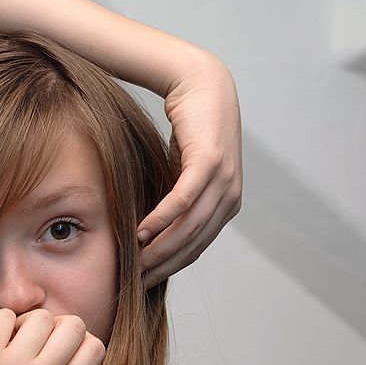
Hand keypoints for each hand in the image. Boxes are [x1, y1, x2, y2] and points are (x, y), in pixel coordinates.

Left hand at [0, 309, 104, 364]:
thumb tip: (80, 350)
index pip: (95, 348)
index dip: (80, 340)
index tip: (59, 347)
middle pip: (75, 325)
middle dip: (58, 325)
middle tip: (36, 339)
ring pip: (41, 316)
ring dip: (26, 322)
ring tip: (10, 339)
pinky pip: (5, 315)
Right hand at [137, 55, 242, 288]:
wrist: (200, 83)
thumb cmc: (189, 127)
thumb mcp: (183, 171)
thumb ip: (177, 199)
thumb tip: (151, 231)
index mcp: (227, 203)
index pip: (199, 246)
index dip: (171, 267)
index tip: (145, 281)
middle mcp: (230, 196)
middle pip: (194, 243)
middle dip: (164, 266)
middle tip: (135, 281)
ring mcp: (223, 180)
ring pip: (189, 227)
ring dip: (160, 248)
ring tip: (135, 262)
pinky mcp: (209, 163)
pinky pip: (183, 201)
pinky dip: (162, 219)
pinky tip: (141, 232)